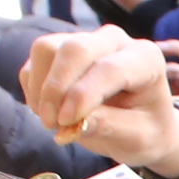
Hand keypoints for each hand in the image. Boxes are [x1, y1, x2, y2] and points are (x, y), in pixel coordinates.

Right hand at [21, 29, 178, 166]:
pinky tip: (50, 112)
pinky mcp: (60, 49)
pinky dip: (34, 90)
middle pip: (74, 49)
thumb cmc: (144, 130)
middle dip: (56, 88)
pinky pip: (34, 63)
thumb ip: (108, 127)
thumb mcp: (136, 138)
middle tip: (51, 124)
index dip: (83, 94)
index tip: (66, 122)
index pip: (109, 68)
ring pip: (46, 49)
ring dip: (41, 89)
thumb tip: (73, 124)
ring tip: (53, 122)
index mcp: (145, 59)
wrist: (138, 125)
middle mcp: (115, 41)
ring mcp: (86, 41)